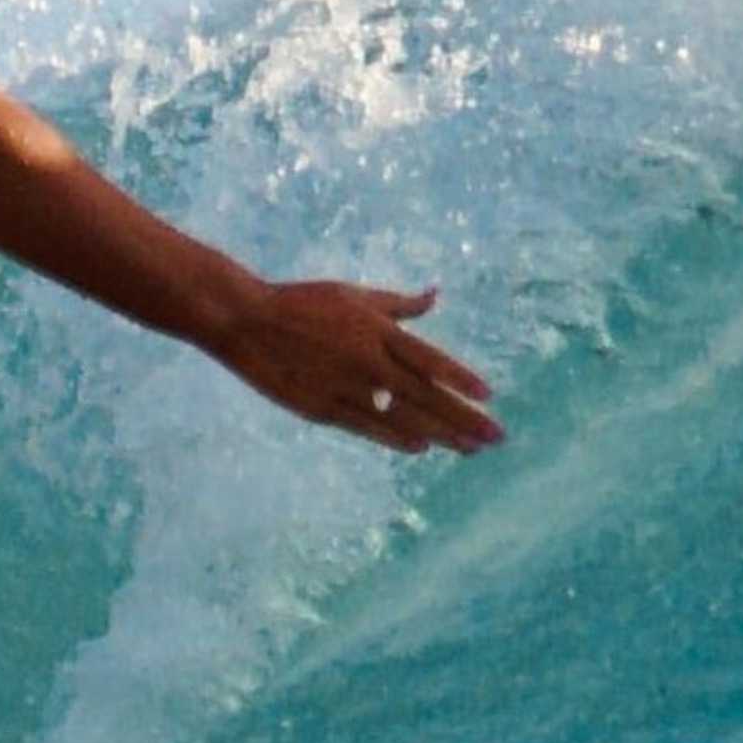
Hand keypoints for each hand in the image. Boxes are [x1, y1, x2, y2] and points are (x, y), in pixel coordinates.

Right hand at [212, 281, 502, 453]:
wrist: (245, 321)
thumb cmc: (300, 301)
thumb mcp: (352, 293)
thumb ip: (398, 304)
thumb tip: (435, 295)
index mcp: (376, 331)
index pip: (430, 360)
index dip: (461, 379)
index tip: (489, 396)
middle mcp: (368, 362)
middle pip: (426, 396)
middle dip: (465, 418)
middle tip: (496, 436)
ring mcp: (346, 388)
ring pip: (403, 418)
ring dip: (441, 435)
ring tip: (470, 448)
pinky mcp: (323, 408)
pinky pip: (369, 428)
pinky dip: (398, 438)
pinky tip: (421, 447)